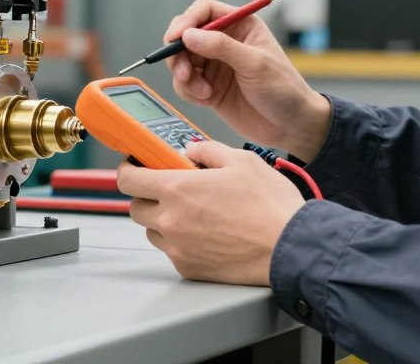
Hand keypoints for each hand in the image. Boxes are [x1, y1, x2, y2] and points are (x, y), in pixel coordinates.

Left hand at [117, 141, 306, 285]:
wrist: (291, 248)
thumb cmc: (270, 206)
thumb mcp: (241, 160)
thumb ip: (208, 150)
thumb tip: (191, 150)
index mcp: (177, 189)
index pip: (128, 180)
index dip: (128, 170)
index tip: (135, 167)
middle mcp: (171, 221)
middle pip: (136, 208)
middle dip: (147, 196)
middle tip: (169, 189)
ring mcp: (178, 248)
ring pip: (153, 231)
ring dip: (163, 220)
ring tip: (193, 212)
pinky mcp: (190, 269)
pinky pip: (173, 252)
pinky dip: (181, 242)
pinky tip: (206, 233)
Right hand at [166, 0, 330, 159]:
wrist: (290, 126)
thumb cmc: (284, 90)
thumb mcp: (256, 64)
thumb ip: (221, 47)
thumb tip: (189, 35)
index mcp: (241, 25)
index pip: (204, 10)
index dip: (187, 21)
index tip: (176, 38)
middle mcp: (225, 41)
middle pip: (186, 34)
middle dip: (179, 52)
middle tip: (183, 72)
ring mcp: (215, 65)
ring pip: (181, 59)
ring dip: (184, 75)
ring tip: (202, 91)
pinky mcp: (208, 87)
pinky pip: (185, 83)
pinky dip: (188, 91)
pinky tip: (206, 99)